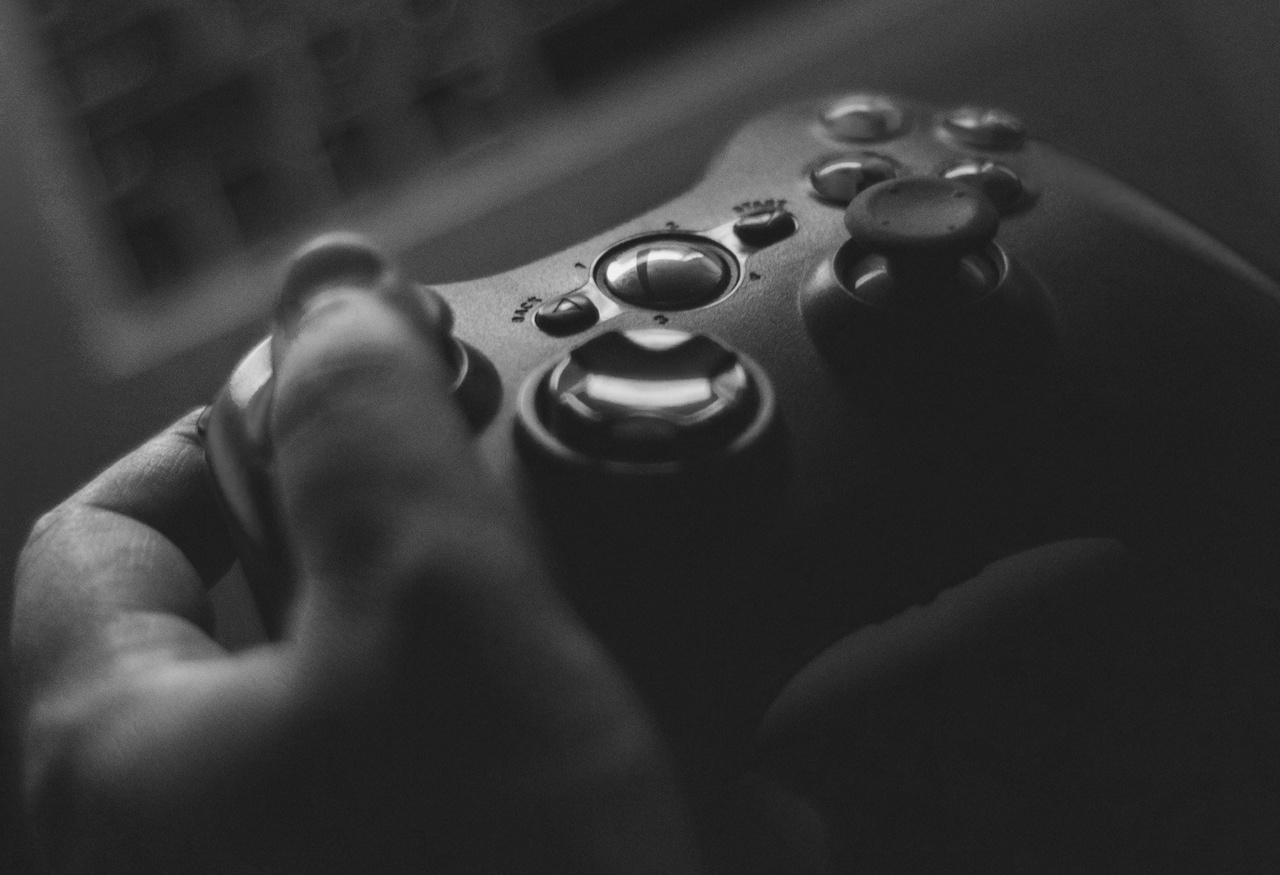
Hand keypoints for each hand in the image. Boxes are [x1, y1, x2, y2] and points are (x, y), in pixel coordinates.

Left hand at [10, 286, 698, 873]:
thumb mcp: (436, 620)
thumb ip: (371, 434)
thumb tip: (332, 291)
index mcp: (121, 754)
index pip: (112, 527)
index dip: (229, 432)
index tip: (362, 397)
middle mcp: (187, 838)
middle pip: (283, 621)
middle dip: (435, 566)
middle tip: (541, 538)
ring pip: (423, 722)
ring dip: (555, 684)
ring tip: (659, 695)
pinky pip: (494, 808)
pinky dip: (595, 783)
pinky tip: (711, 806)